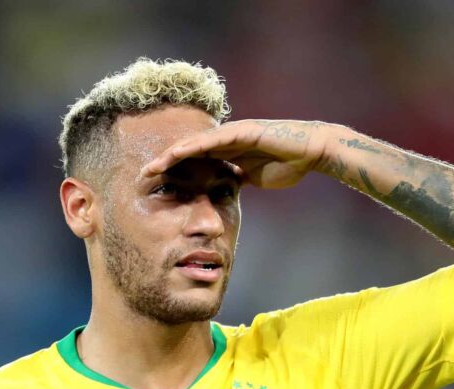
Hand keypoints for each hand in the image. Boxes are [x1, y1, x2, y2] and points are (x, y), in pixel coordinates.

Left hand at [142, 120, 339, 188]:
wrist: (310, 151)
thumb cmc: (288, 164)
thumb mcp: (256, 178)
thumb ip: (239, 180)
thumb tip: (228, 191)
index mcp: (228, 153)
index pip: (194, 162)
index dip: (174, 172)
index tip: (156, 186)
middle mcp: (225, 141)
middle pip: (188, 152)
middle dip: (164, 164)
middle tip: (142, 175)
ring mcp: (232, 135)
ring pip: (194, 144)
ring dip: (171, 155)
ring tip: (151, 166)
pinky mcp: (240, 132)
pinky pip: (211, 140)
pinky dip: (192, 147)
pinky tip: (174, 154)